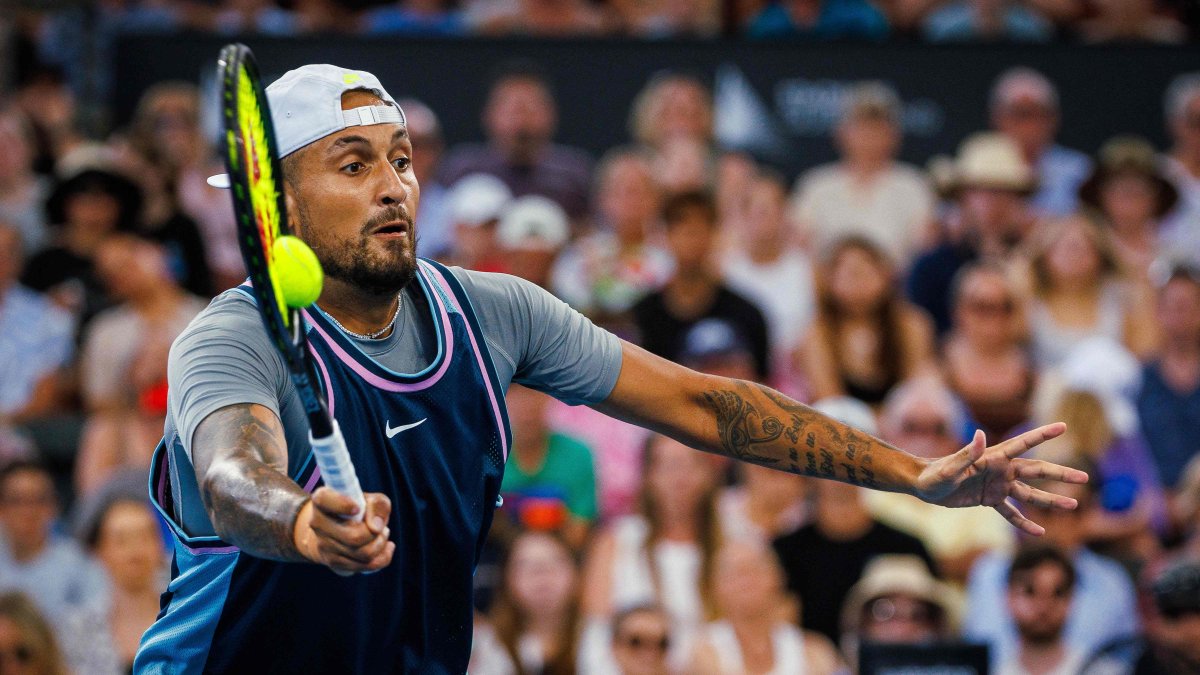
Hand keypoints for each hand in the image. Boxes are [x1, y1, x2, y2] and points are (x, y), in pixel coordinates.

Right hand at [293, 488, 394, 574]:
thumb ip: (377, 505)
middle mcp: (317, 522)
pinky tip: (385, 548)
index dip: (342, 505)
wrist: (342, 526)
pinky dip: (381, 558)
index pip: (324, 500)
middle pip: (353, 537)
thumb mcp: (372, 499)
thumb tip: (376, 527)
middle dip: (376, 535)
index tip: (357, 508)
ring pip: (362, 554)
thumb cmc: (360, 507)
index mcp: (322, 499)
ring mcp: (323, 544)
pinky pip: (364, 566)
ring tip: (382, 535)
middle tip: (382, 528)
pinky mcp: (332, 561)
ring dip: (380, 545)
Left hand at [913, 423, 1088, 535]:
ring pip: (1030, 493)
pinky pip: (1011, 513)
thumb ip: (967, 453)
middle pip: (1036, 471)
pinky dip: (1024, 522)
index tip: (1063, 426)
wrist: (923, 485)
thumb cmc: (933, 473)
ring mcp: (997, 486)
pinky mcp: (990, 500)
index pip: (1022, 444)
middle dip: (1060, 474)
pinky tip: (1040, 532)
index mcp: (993, 458)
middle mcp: (1000, 470)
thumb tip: (979, 435)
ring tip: (1074, 505)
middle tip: (1085, 477)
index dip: (1042, 435)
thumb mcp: (950, 466)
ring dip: (1050, 500)